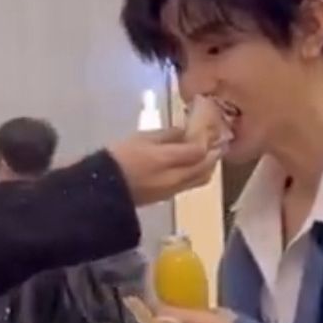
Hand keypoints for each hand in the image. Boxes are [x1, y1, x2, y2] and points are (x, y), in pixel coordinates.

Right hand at [107, 129, 221, 205]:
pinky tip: (194, 163)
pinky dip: (199, 172)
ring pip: (202, 177)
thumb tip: (186, 132)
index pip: (198, 150)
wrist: (104, 189)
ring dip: (209, 164)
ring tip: (209, 151)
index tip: (210, 127)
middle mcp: (175, 177)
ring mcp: (173, 189)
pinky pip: (192, 183)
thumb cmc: (118, 158)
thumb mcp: (141, 138)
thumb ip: (167, 135)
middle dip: (214, 152)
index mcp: (166, 159)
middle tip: (218, 138)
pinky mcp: (168, 196)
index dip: (207, 138)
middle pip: (205, 166)